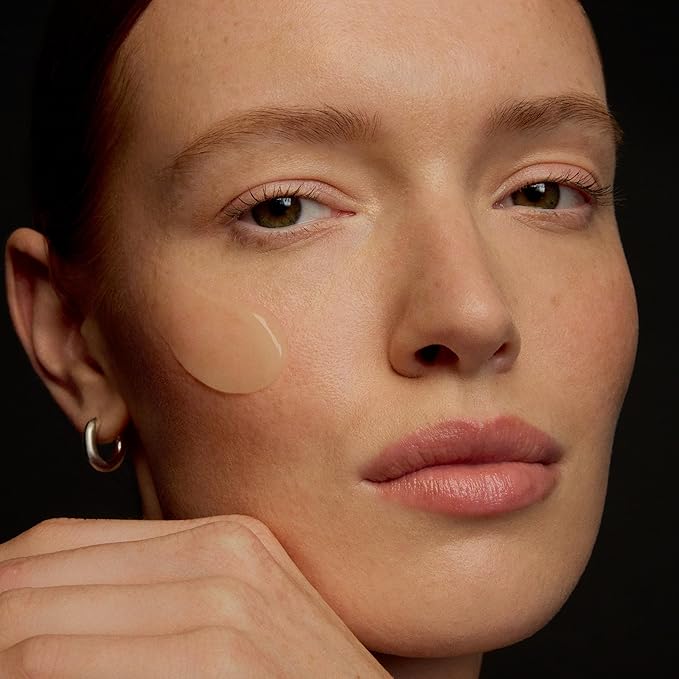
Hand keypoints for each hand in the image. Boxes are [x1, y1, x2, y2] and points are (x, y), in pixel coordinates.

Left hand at [0, 516, 390, 677]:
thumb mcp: (232, 630)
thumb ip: (151, 608)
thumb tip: (38, 621)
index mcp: (221, 538)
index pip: (56, 543)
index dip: (1, 582)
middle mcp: (224, 556)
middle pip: (35, 576)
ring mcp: (224, 607)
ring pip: (34, 630)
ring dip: (1, 651)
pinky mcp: (223, 662)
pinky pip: (65, 668)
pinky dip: (29, 675)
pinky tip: (24, 676)